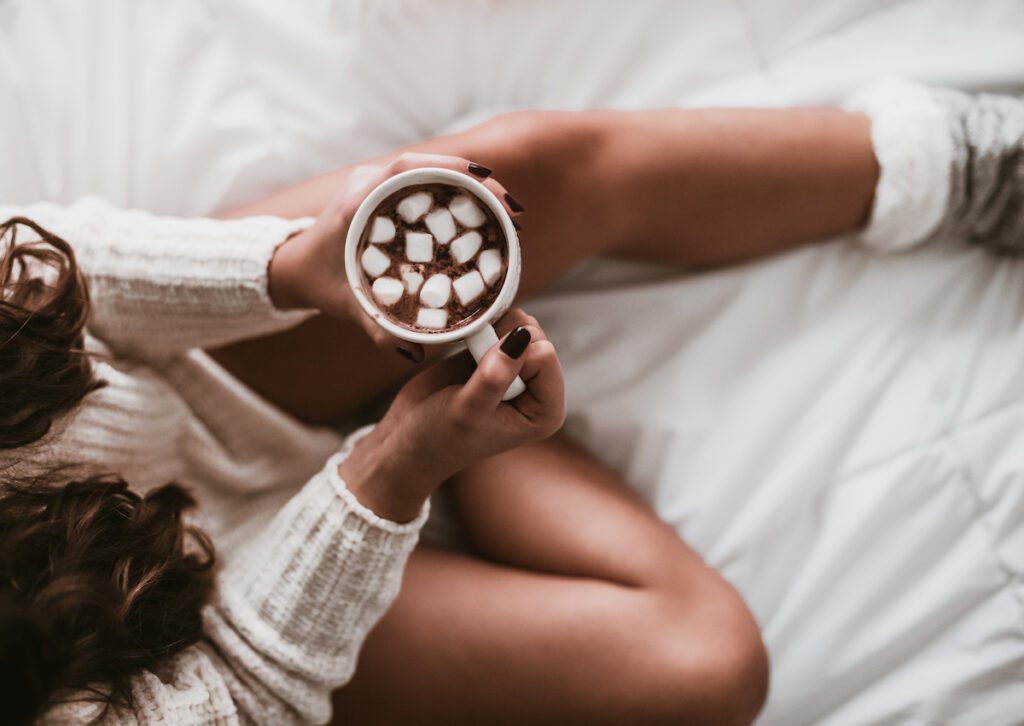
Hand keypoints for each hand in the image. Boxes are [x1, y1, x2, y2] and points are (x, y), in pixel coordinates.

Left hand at [268, 152, 523, 361]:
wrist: (294, 267)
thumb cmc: (319, 282)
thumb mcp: (347, 305)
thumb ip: (375, 326)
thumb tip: (411, 349)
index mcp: (358, 200)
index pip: (407, 168)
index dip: (449, 168)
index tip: (484, 180)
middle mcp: (371, 184)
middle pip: (430, 167)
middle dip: (476, 182)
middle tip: (511, 208)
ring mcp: (380, 186)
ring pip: (434, 174)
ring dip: (473, 188)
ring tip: (507, 213)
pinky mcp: (389, 195)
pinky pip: (429, 186)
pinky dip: (459, 196)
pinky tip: (484, 216)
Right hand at [337, 310, 563, 521]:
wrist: (408, 441)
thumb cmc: (440, 438)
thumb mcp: (467, 412)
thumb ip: (493, 378)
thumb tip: (519, 337)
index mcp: (546, 412)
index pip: (545, 355)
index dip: (510, 358)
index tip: (481, 380)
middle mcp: (539, 390)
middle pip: (536, 336)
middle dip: (501, 341)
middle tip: (474, 368)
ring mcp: (519, 371)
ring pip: (519, 325)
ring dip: (490, 332)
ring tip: (469, 357)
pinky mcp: (496, 356)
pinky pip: (500, 323)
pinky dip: (481, 326)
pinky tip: (465, 346)